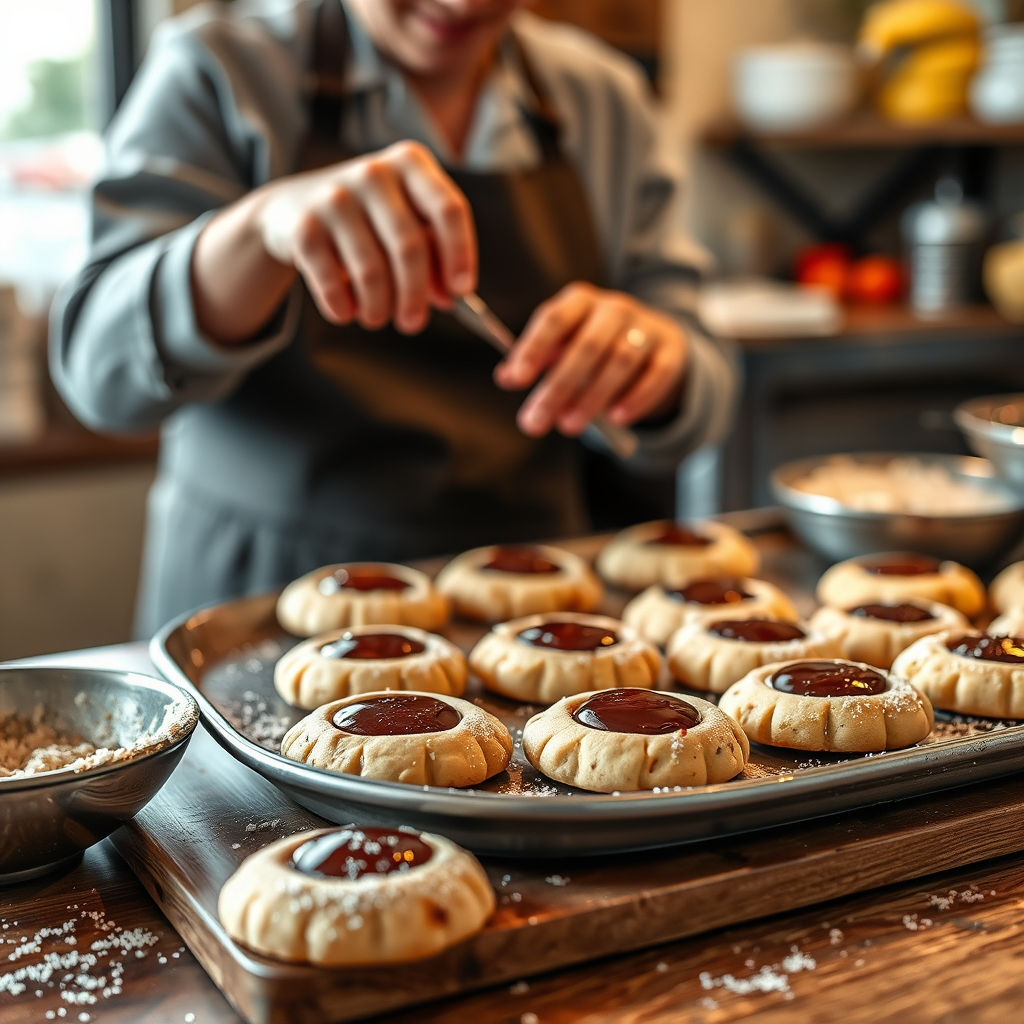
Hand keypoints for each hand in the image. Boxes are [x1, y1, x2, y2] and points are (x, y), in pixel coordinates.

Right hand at [256, 141, 476, 333]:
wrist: (292, 208)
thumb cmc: (366, 220)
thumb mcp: (404, 224)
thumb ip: (433, 256)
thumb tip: (449, 297)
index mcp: (410, 165)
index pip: (448, 210)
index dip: (460, 254)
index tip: (461, 291)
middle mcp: (374, 174)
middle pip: (410, 248)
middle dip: (415, 296)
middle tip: (412, 323)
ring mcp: (335, 198)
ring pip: (372, 272)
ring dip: (379, 308)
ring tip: (377, 318)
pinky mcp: (305, 228)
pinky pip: (333, 284)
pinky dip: (344, 308)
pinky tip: (346, 312)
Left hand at [494, 283, 687, 437]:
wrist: (653, 343)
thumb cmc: (596, 347)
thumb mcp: (564, 347)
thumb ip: (537, 360)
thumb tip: (505, 377)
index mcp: (580, 301)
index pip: (554, 319)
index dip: (533, 349)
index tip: (515, 380)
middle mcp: (615, 308)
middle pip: (587, 345)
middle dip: (558, 387)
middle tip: (535, 422)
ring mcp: (647, 327)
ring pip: (621, 359)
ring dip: (593, 396)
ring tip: (569, 426)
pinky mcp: (672, 351)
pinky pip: (656, 374)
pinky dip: (636, 397)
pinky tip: (617, 418)